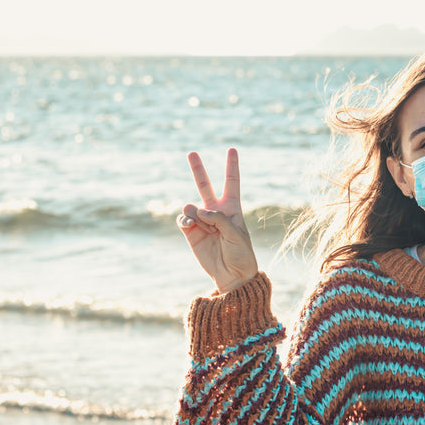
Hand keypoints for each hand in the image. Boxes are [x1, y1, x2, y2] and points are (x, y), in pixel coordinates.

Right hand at [177, 148, 258, 292]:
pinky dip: (185, 219)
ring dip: (195, 213)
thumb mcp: (236, 234)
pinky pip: (183, 218)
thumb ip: (219, 219)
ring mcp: (202, 221)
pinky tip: (190, 224)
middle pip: (205, 185)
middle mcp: (216, 211)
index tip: (232, 149)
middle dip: (198, 169)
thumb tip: (198, 210)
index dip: (231, 166)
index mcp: (232, 208)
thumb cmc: (241, 254)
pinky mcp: (191, 232)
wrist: (232, 275)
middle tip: (191, 152)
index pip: (231, 182)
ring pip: (192, 206)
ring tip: (204, 226)